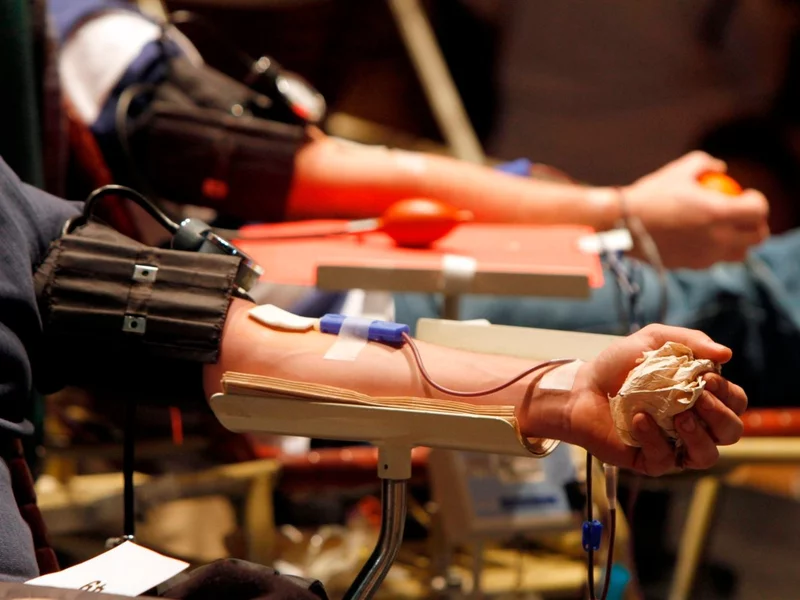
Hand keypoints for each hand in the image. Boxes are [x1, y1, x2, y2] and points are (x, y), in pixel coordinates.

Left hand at [567, 324, 746, 475]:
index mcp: (700, 396)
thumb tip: (726, 354)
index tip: (706, 377)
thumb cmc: (617, 366)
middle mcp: (693, 424)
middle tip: (698, 398)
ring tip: (679, 417)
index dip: (728, 393)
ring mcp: (673, 445)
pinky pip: (665, 460)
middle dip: (720, 416)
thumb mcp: (652, 341)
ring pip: (707, 456)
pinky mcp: (649, 460)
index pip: (735, 402)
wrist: (580, 387)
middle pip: (731, 432)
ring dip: (699, 436)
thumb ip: (689, 340)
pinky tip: (639, 420)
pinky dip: (654, 439)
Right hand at [622, 151, 768, 268]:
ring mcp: (706, 256)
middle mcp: (718, 238)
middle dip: (755, 224)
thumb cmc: (650, 195)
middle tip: (741, 215)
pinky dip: (714, 250)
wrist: (623, 227)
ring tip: (723, 230)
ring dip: (738, 241)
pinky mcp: (692, 266)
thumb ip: (705, 164)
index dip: (756, 200)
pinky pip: (714, 260)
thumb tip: (720, 169)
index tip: (745, 195)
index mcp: (719, 212)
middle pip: (757, 237)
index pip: (759, 210)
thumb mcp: (678, 170)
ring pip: (739, 253)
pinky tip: (699, 238)